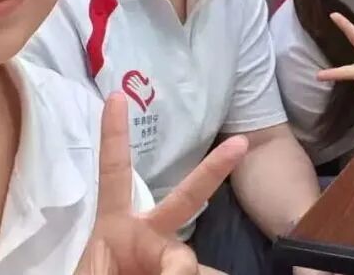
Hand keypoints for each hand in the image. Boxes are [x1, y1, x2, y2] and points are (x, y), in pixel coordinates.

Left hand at [75, 94, 248, 274]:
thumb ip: (151, 266)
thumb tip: (185, 267)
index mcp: (115, 227)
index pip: (113, 173)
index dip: (113, 135)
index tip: (115, 96)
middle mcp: (147, 236)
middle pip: (184, 200)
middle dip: (212, 171)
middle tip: (240, 144)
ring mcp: (167, 260)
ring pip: (190, 261)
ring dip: (182, 274)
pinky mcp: (188, 274)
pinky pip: (204, 274)